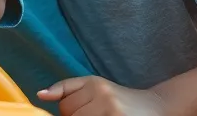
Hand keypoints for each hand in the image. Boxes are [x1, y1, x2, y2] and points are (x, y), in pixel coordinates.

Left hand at [38, 77, 167, 115]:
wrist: (156, 108)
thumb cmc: (119, 98)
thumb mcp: (94, 85)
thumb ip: (66, 88)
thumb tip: (40, 95)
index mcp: (96, 84)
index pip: (64, 107)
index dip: (72, 113)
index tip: (86, 110)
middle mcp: (104, 97)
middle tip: (95, 114)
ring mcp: (113, 113)